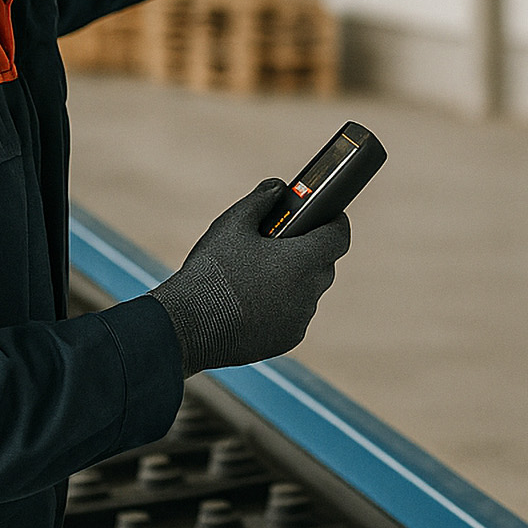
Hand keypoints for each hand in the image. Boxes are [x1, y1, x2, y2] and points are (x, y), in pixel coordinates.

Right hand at [150, 181, 351, 375]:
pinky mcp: (288, 339)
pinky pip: (294, 315)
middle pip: (324, 264)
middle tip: (283, 242)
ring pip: (309, 291)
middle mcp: (309, 291)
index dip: (334, 222)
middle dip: (309, 250)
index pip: (339, 236)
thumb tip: (277, 187)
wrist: (188, 325)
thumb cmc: (211, 272)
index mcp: (303, 259)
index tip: (326, 216)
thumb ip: (260, 200)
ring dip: (295, 280)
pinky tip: (255, 299)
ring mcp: (300, 318)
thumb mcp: (232, 224)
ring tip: (262, 273)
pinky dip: (283, 306)